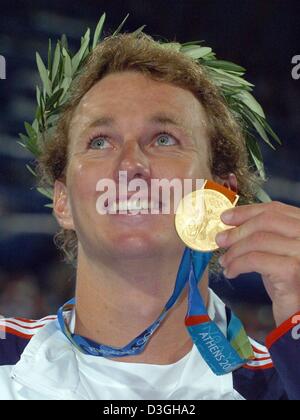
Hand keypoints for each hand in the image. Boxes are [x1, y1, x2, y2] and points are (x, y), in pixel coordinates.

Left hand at [216, 201, 299, 325]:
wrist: (299, 316)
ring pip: (257, 241)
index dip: (247, 212)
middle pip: (265, 221)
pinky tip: (230, 272)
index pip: (275, 210)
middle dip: (237, 230)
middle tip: (219, 240)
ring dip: (234, 251)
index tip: (225, 217)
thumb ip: (263, 235)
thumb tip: (230, 223)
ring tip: (224, 262)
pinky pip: (254, 259)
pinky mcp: (292, 270)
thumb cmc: (287, 283)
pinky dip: (237, 264)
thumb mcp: (276, 252)